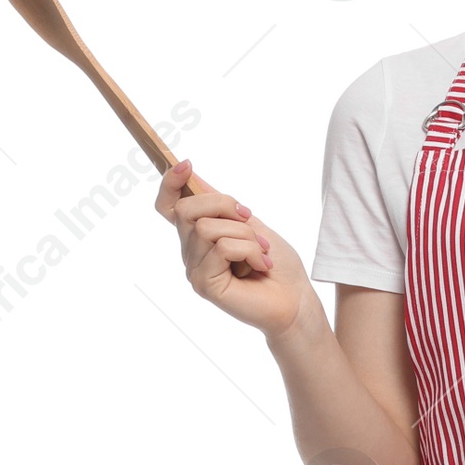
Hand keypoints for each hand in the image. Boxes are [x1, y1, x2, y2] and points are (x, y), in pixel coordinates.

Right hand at [154, 157, 312, 337]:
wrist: (296, 299)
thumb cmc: (277, 264)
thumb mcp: (249, 223)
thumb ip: (220, 205)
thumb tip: (193, 175)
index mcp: (199, 236)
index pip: (169, 206)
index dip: (170, 183)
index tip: (186, 164)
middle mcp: (191, 252)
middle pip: (187, 208)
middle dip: (224, 205)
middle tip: (250, 220)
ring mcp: (195, 270)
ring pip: (207, 228)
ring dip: (245, 234)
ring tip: (261, 252)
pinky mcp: (204, 285)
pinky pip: (222, 248)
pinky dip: (249, 252)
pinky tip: (260, 267)